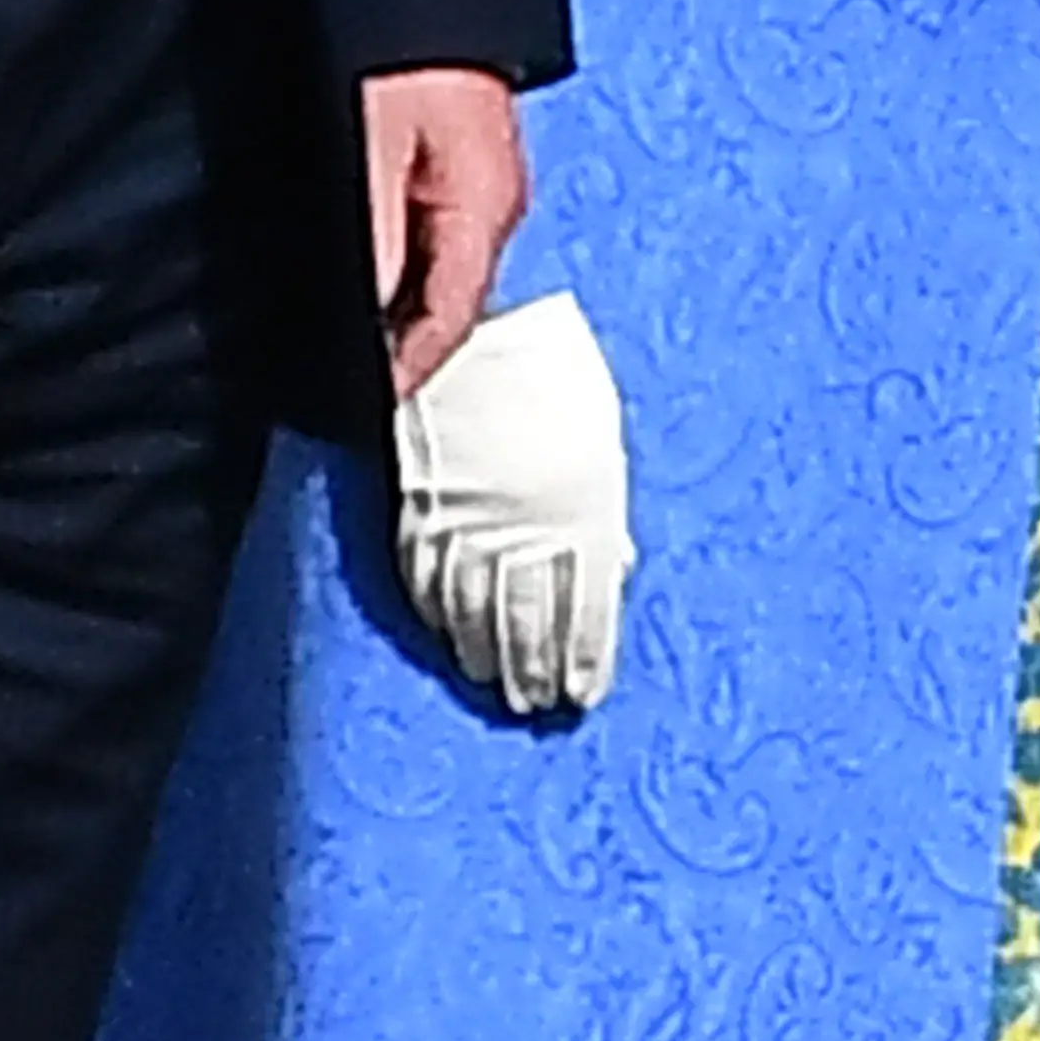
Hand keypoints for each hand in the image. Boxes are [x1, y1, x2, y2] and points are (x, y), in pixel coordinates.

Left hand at [362, 63, 527, 399]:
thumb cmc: (394, 44)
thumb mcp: (371, 149)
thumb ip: (374, 241)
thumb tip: (365, 324)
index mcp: (486, 206)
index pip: (450, 322)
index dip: (403, 372)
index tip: (357, 407)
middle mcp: (494, 200)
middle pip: (447, 301)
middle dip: (395, 341)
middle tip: (334, 377)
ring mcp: (478, 177)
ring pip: (436, 266)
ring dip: (391, 299)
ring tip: (335, 329)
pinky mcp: (455, 154)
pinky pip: (427, 228)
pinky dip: (393, 256)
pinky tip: (356, 261)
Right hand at [391, 287, 632, 716]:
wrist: (477, 333)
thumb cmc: (552, 375)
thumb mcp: (599, 437)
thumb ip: (605, 507)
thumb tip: (618, 564)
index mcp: (579, 512)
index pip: (583, 608)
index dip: (583, 657)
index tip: (584, 695)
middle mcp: (524, 528)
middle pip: (528, 622)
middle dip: (536, 668)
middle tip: (537, 707)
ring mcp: (467, 523)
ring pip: (476, 610)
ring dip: (488, 655)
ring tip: (495, 688)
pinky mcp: (420, 509)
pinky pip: (429, 578)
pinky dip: (439, 616)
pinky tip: (446, 641)